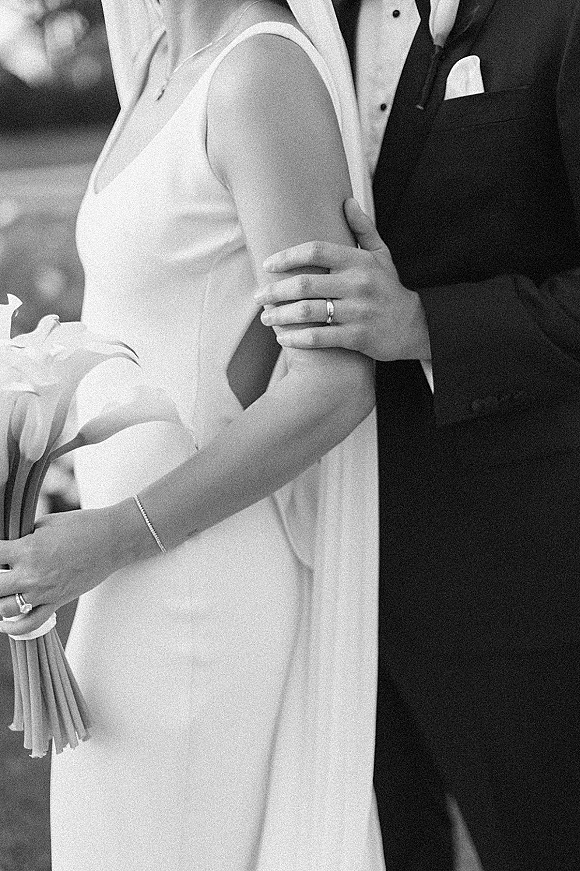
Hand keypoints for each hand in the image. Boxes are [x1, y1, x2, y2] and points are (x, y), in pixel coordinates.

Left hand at [0, 506, 130, 636]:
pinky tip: (4, 623)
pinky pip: (30, 624)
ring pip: (4, 609)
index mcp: (27, 549)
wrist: (113, 540)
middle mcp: (32, 574)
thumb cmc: (82, 526)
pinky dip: (13, 628)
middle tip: (0, 573)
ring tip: (1, 593)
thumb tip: (7, 546)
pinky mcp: (57, 602)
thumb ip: (23, 537)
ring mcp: (44, 592)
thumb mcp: (46, 524)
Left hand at [255, 198, 430, 361]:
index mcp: (359, 261)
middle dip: (275, 291)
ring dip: (280, 316)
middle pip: (304, 283)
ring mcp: (358, 311)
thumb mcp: (381, 255)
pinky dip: (297, 338)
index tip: (268, 264)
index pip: (315, 250)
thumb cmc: (389, 288)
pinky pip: (319, 338)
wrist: (415, 326)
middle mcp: (358, 284)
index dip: (287, 256)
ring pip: (308, 312)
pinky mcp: (358, 337)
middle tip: (258, 296)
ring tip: (265, 318)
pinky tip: (283, 338)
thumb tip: (347, 201)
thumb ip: (362, 229)